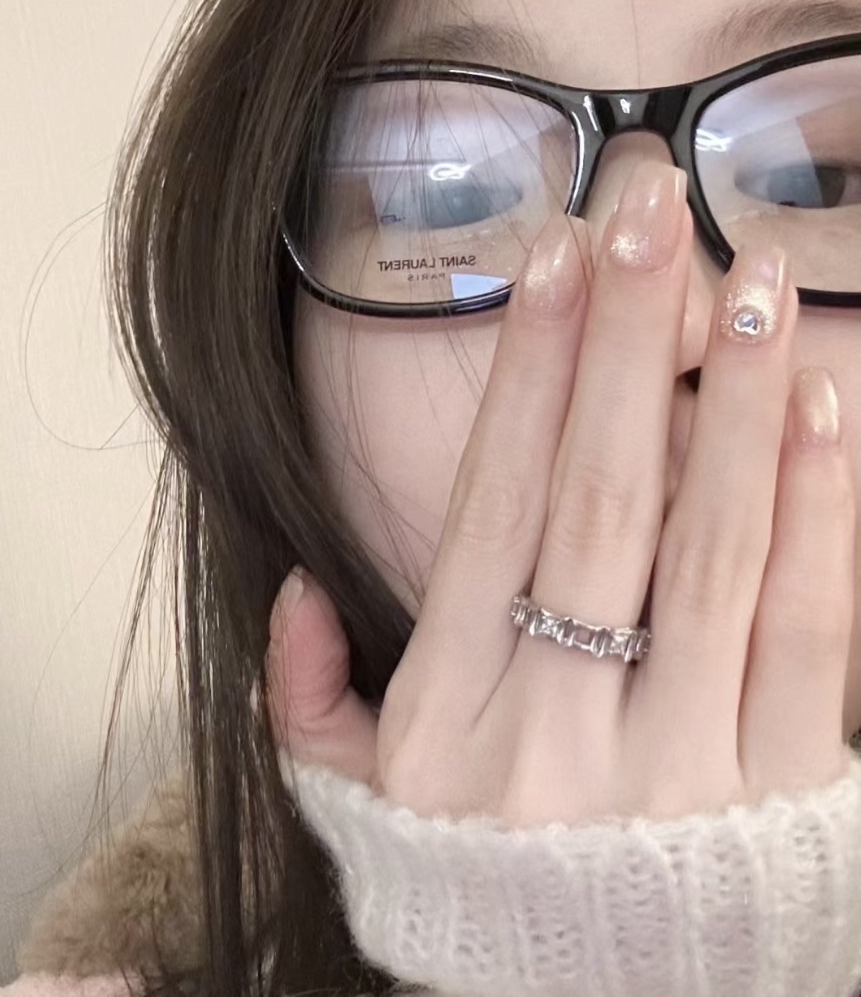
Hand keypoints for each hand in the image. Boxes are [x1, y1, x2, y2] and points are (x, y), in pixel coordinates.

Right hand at [266, 160, 855, 826]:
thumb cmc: (472, 894)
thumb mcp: (355, 805)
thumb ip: (303, 699)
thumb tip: (295, 590)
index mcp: (453, 715)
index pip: (492, 509)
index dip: (524, 377)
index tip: (552, 261)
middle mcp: (561, 727)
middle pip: (598, 502)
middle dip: (624, 342)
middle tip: (650, 209)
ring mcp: (681, 761)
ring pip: (714, 551)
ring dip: (734, 401)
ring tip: (756, 277)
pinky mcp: (782, 792)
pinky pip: (808, 633)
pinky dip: (821, 510)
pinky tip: (821, 403)